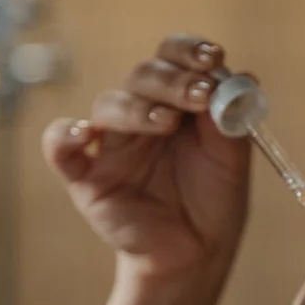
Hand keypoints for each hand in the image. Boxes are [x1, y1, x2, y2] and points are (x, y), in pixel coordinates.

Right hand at [43, 34, 251, 281]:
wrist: (197, 253)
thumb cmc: (214, 201)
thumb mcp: (232, 161)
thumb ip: (231, 122)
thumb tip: (244, 78)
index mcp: (177, 102)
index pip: (173, 59)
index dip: (189, 51)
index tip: (213, 58)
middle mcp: (141, 115)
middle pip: (143, 76)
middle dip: (173, 81)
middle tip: (200, 95)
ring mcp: (111, 144)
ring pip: (109, 104)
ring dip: (138, 107)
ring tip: (168, 122)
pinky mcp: (86, 177)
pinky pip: (60, 148)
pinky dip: (64, 136)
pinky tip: (83, 136)